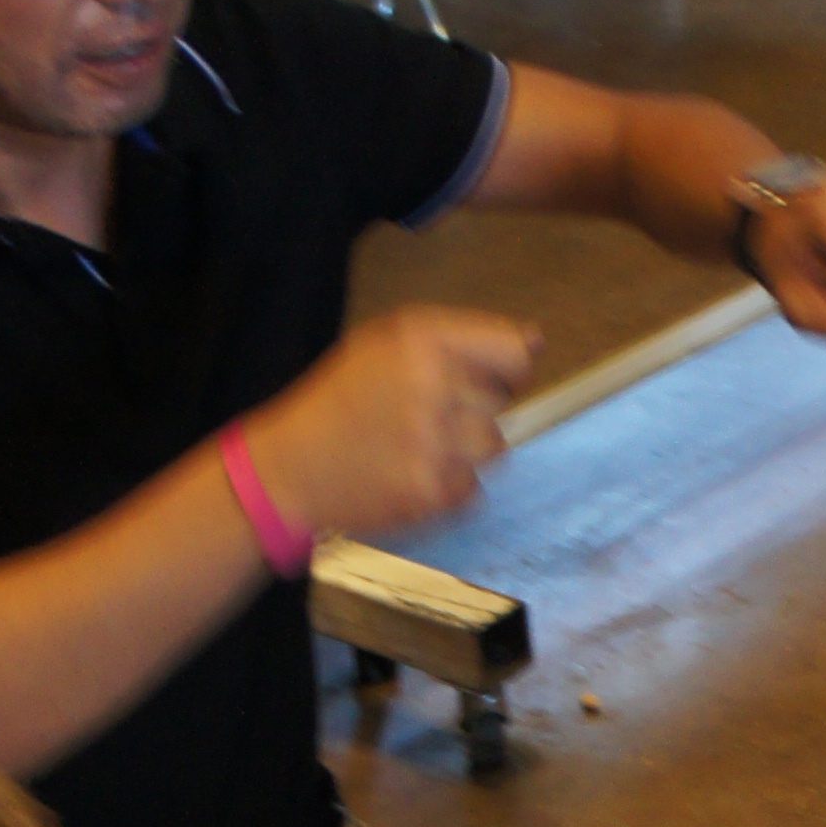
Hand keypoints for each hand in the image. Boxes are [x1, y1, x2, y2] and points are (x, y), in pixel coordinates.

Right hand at [245, 305, 538, 540]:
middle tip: (424, 417)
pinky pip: (472, 488)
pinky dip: (447, 487)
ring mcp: (432, 439)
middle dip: (472, 410)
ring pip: (493, 447)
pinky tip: (407, 473)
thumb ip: (463, 337)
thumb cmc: (341, 401)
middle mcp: (431, 383)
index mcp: (421, 338)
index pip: (514, 351)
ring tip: (416, 446)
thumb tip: (536, 340)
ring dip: (464, 451)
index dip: (506, 369)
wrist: (289, 466)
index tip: (489, 379)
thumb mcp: (387, 344)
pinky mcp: (430, 489)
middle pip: (502, 403)